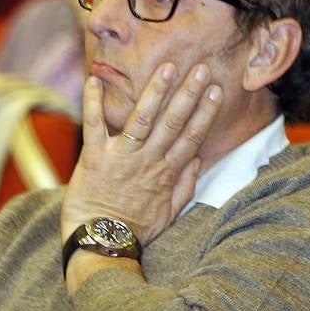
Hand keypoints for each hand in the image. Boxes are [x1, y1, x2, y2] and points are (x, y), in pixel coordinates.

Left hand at [59, 62, 221, 246]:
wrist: (103, 242)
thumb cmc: (136, 229)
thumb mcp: (170, 212)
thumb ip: (185, 185)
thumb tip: (197, 160)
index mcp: (167, 172)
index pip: (192, 136)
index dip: (205, 112)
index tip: (217, 91)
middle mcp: (148, 160)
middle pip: (173, 121)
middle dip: (188, 93)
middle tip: (200, 69)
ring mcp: (121, 157)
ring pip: (142, 118)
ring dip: (155, 91)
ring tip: (167, 68)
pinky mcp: (94, 158)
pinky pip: (93, 125)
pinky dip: (92, 103)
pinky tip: (93, 80)